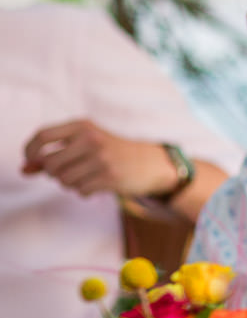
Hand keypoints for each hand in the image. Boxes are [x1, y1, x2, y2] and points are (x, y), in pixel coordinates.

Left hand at [21, 119, 178, 198]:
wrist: (152, 162)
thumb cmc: (113, 152)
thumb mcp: (85, 144)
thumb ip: (54, 154)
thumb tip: (24, 169)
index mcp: (83, 126)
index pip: (42, 136)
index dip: (30, 151)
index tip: (31, 160)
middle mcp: (91, 139)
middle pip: (49, 164)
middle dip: (54, 173)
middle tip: (68, 171)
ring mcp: (101, 158)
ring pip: (63, 180)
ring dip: (69, 184)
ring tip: (85, 177)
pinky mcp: (109, 177)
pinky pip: (80, 191)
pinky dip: (84, 191)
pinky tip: (98, 184)